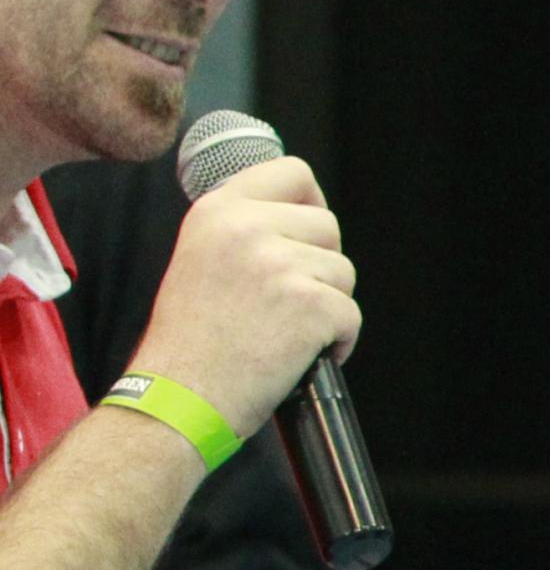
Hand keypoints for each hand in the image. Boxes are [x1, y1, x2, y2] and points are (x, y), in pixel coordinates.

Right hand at [132, 159, 358, 434]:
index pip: (292, 171)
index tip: (306, 229)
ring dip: (325, 305)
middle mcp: (247, 229)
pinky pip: (350, 315)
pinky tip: (297, 357)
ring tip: (279, 331)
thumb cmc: (191, 341)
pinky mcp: (311, 304)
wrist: (179, 398)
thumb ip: (245, 229)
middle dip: (319, 265)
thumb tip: (300, 211)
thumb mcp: (201, 258)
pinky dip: (337, 341)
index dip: (310, 202)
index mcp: (218, 211)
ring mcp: (281, 265)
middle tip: (280, 303)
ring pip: (343, 271)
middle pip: (328, 226)